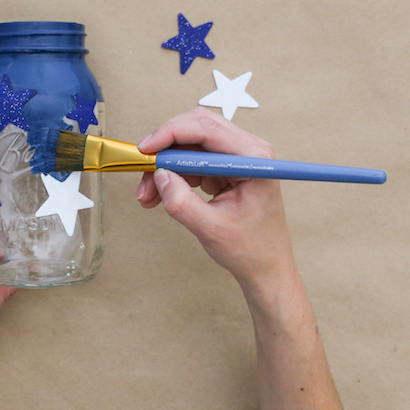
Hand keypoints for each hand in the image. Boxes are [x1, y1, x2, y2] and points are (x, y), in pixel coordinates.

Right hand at [137, 109, 354, 409]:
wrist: (273, 281)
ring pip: (191, 149)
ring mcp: (239, 165)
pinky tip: (157, 200)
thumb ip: (182, 204)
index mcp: (256, 158)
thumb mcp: (213, 232)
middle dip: (163, 148)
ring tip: (145, 196)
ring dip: (164, 167)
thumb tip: (158, 177)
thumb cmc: (254, 258)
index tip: (144, 150)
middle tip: (136, 168)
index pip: (207, 127)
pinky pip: (193, 166)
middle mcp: (250, 153)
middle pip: (197, 131)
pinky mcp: (228, 178)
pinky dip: (172, 179)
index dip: (170, 133)